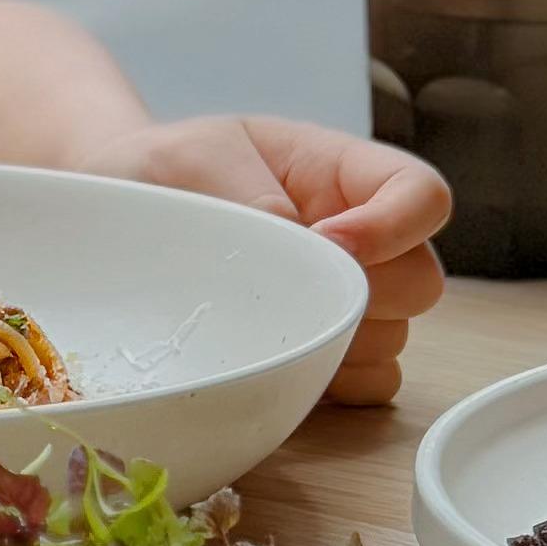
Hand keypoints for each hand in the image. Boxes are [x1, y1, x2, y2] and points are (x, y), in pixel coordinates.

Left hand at [135, 115, 449, 406]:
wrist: (124, 215)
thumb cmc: (165, 174)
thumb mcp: (195, 161)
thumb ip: (252, 196)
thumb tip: (306, 244)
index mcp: (344, 176)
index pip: (422, 196)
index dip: (394, 226)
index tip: (328, 241)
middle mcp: (365, 241)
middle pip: (420, 282)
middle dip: (360, 296)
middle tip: (285, 292)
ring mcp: (348, 302)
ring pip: (394, 340)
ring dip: (337, 343)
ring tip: (259, 322)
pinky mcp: (327, 353)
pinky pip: (368, 385)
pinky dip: (332, 384)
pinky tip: (273, 362)